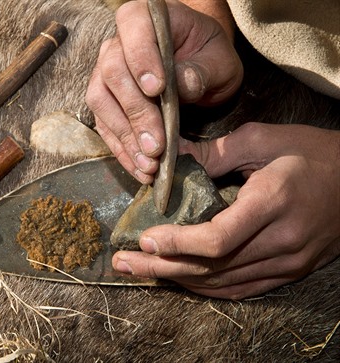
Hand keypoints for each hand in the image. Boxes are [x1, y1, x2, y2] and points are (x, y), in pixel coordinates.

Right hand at [85, 0, 242, 183]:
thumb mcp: (217, 59)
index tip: (158, 88)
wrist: (198, 66)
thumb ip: (200, 70)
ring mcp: (105, 74)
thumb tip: (180, 86)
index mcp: (144, 18)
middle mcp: (116, 44)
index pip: (133, 29)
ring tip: (148, 163)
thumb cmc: (208, 56)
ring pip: (102, 103)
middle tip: (156, 144)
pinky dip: (122, 149)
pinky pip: (105, 126)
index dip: (141, 58)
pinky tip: (139, 167)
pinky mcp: (105, 103)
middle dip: (135, 112)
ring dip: (125, 137)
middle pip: (113, 73)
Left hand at [112, 123, 339, 298]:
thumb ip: (213, 151)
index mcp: (273, 201)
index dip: (177, 244)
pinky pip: (241, 288)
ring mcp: (288, 261)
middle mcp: (281, 239)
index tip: (145, 240)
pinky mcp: (290, 271)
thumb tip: (168, 155)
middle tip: (123, 263)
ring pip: (223, 281)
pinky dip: (207, 287)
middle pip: (213, 266)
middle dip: (162, 267)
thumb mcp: (263, 140)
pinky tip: (179, 280)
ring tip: (140, 272)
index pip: (218, 239)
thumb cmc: (313, 153)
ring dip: (177, 279)